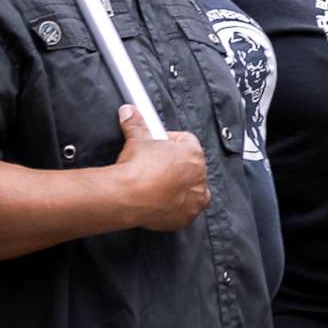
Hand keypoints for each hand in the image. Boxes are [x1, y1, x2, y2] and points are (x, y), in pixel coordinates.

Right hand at [113, 105, 208, 230]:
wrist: (127, 195)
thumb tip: (129, 111)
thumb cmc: (136, 166)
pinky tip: (161, 203)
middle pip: (189, 166)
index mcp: (193, 152)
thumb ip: (136, 124)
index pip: (186, 141)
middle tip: (155, 168)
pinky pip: (187, 209)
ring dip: (180, 187)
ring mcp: (196, 196)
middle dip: (175, 166)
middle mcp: (200, 174)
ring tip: (158, 186)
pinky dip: (177, 207)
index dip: (169, 142)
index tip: (157, 147)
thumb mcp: (137, 140)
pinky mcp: (188, 216)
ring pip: (192, 188)